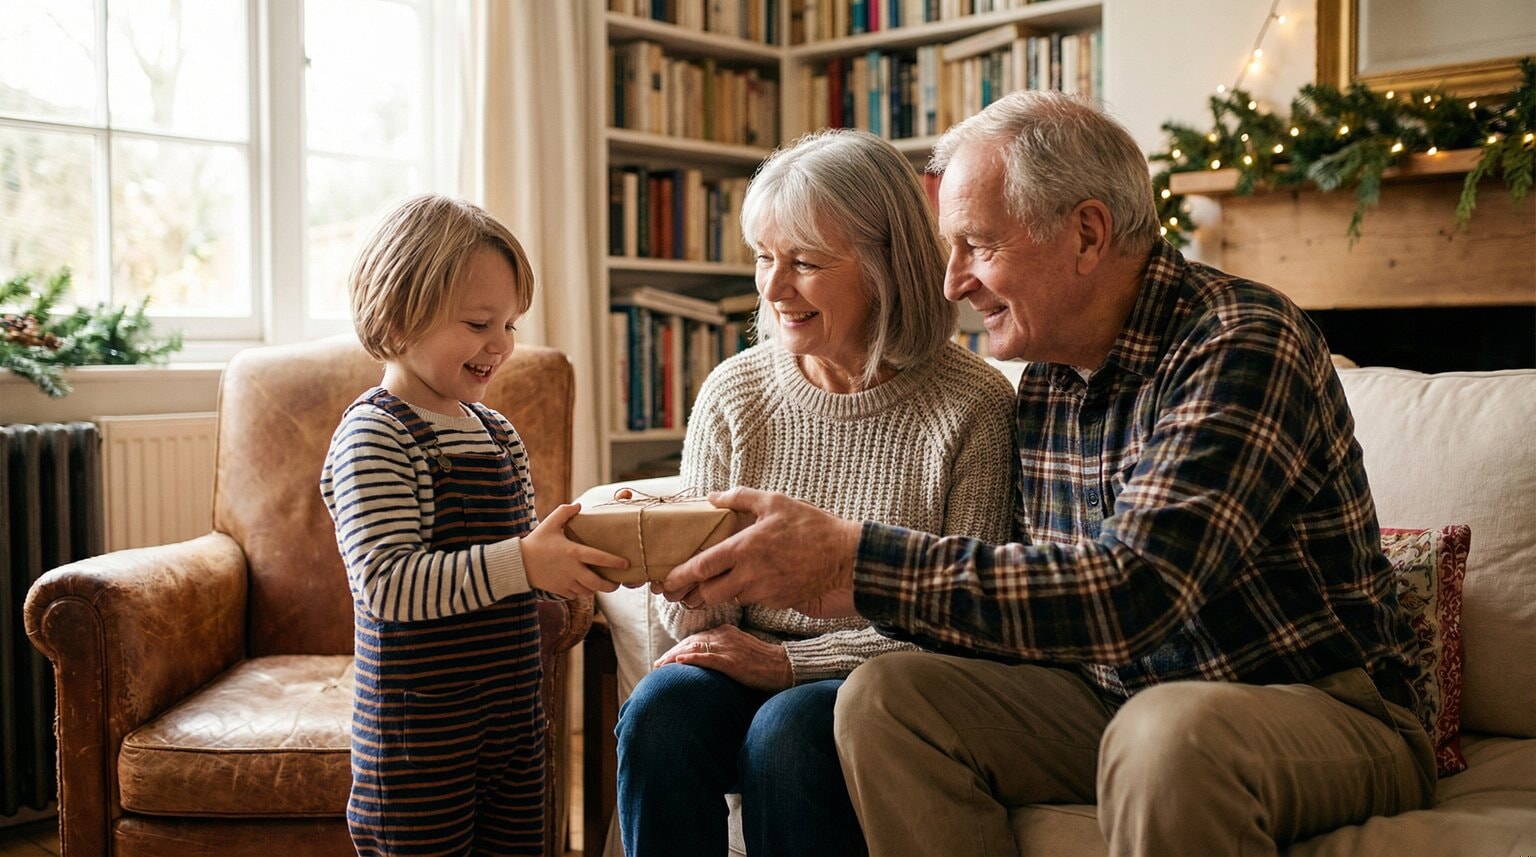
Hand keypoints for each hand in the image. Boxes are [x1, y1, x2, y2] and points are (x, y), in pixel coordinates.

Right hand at [520, 503, 625, 597]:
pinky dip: (581, 592)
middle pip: (597, 583)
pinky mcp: (559, 590)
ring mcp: (566, 581)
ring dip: (595, 588)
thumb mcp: (550, 523)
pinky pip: (575, 595)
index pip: (599, 558)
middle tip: (617, 584)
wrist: (518, 563)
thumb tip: (579, 505)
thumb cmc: (536, 541)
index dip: (614, 562)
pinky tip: (582, 585)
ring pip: (588, 591)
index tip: (626, 564)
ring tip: (600, 583)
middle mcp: (572, 569)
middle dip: (610, 586)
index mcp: (573, 552)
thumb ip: (565, 512)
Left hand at [655, 624, 792, 690]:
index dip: (678, 647)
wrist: (784, 667)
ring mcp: (728, 648)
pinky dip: (691, 659)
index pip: (695, 637)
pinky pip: (708, 658)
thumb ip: (724, 648)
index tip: (666, 658)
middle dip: (671, 653)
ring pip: (694, 648)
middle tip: (657, 665)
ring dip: (674, 657)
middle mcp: (725, 635)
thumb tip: (706, 657)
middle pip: (690, 641)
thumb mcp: (741, 648)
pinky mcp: (732, 662)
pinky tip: (678, 662)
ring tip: (661, 666)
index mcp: (726, 630)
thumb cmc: (763, 661)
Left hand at [659, 487, 860, 616]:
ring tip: (707, 587)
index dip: (679, 577)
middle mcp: (750, 574)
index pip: (701, 567)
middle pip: (708, 593)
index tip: (664, 582)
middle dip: (691, 594)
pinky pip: (753, 599)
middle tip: (679, 592)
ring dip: (717, 594)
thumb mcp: (775, 502)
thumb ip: (740, 497)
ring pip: (729, 598)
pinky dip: (745, 593)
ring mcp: (765, 591)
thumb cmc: (811, 526)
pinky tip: (746, 582)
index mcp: (744, 548)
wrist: (845, 557)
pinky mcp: (778, 602)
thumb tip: (712, 497)